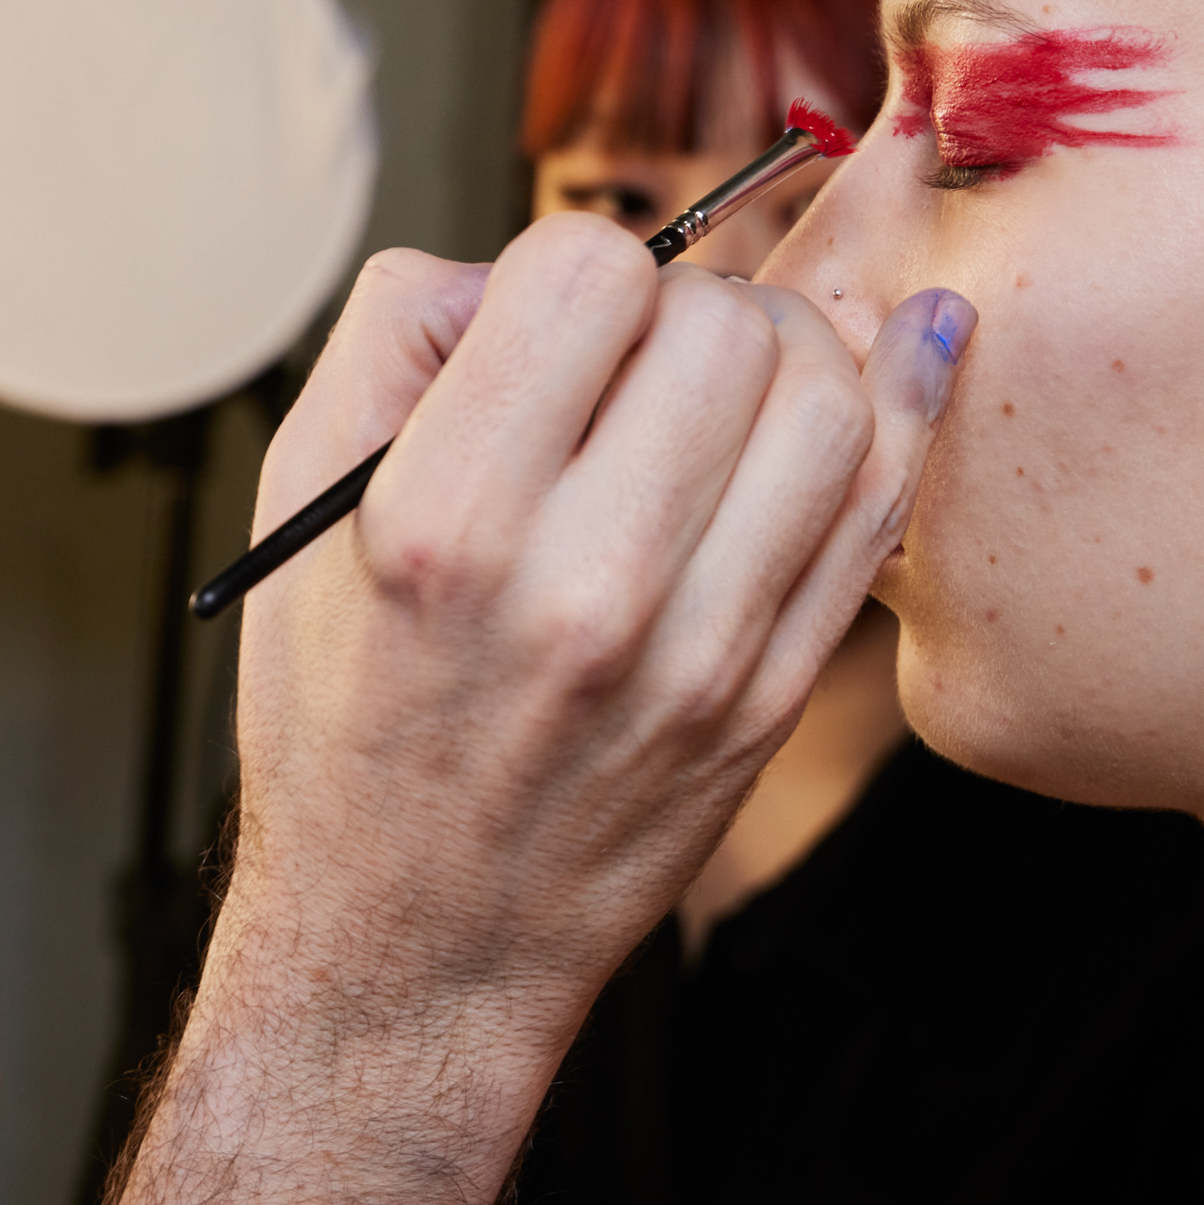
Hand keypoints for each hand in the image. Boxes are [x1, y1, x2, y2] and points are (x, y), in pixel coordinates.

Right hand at [231, 214, 969, 1030]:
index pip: (584, 274)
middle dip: (686, 302)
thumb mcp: (300, 514)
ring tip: (728, 379)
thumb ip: (393, 342)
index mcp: (441, 523)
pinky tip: (901, 345)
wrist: (413, 942)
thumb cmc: (346, 720)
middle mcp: (579, 588)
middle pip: (723, 326)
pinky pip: (878, 510)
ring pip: (828, 400)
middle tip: (643, 355)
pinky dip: (903, 402)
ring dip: (787, 349)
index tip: (554, 318)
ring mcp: (695, 654)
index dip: (571, 266)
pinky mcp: (769, 700)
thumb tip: (521, 262)